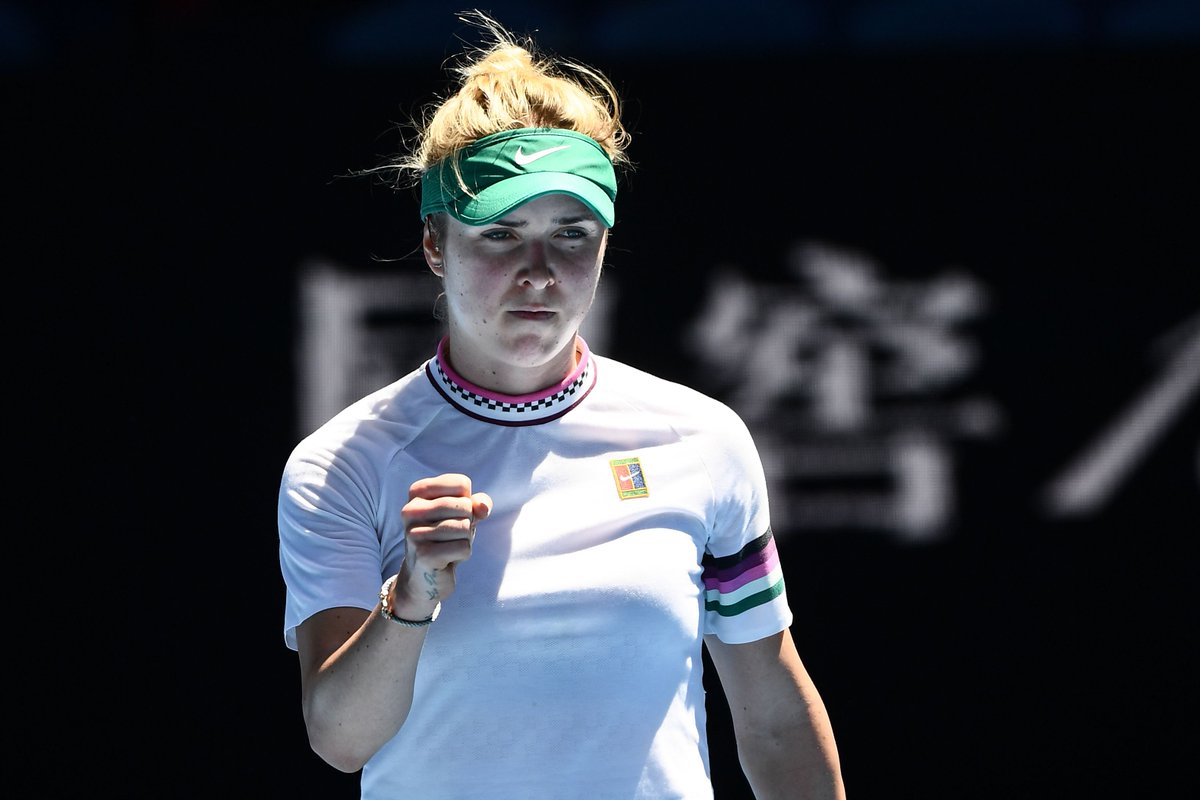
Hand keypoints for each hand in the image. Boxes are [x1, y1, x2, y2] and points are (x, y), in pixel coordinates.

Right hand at [392, 473, 492, 619]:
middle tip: (450, 535)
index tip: (451, 515)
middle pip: (464, 506)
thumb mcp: (463, 515)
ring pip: (465, 527)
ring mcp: (414, 533)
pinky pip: (464, 547)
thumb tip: (483, 508)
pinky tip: (447, 559)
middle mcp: (410, 510)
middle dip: (467, 523)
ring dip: (465, 540)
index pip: (461, 484)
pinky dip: (463, 554)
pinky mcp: (423, 554)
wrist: (424, 576)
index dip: (467, 502)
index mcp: (417, 492)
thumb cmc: (445, 538)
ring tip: (448, 546)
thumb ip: (477, 504)